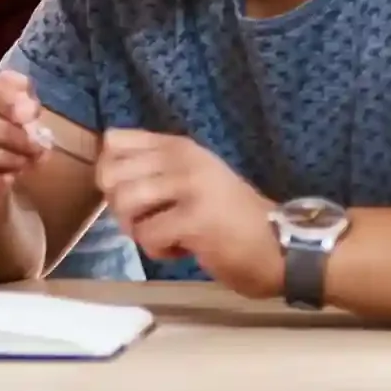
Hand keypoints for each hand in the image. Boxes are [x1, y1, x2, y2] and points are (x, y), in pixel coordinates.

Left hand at [95, 131, 279, 296]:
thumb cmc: (232, 218)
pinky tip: (184, 250)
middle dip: (119, 206)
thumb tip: (106, 178)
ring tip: (164, 236)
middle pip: (111, 173)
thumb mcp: (194, 178)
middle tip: (146, 222)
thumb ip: (155, 171)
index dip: (109, 171)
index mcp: (178, 146)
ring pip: (125, 202)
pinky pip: (148, 235)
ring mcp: (191, 186)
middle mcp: (183, 158)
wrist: (284, 246)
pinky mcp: (196, 219)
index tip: (128, 193)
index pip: (114, 140)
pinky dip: (158, 251)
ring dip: (137, 229)